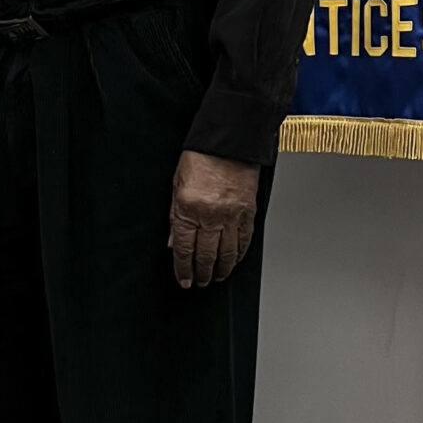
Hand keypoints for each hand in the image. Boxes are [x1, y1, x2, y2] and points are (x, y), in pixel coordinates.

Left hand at [168, 150, 259, 288]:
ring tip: (217, 277)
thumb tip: (174, 243)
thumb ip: (176, 217)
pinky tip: (235, 261)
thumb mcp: (177, 186)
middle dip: (202, 273)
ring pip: (227, 253)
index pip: (184, 249)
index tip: (184, 281)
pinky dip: (239, 254)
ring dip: (221, 269)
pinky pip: (244, 240)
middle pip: (205, 255)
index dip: (183, 269)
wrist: (229, 140)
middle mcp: (210, 215)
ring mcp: (231, 215)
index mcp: (188, 208)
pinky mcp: (248, 211)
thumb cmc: (200, 158)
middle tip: (200, 282)